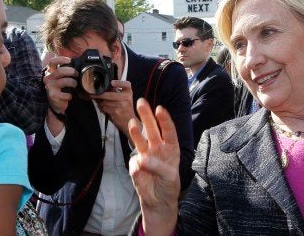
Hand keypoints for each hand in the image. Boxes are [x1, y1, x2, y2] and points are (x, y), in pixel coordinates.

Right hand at [42, 56, 76, 115]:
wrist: (55, 104)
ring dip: (73, 83)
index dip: (61, 59)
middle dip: (72, 71)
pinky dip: (70, 95)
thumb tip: (77, 64)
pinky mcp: (53, 95)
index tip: (69, 60)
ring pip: (65, 81)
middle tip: (76, 74)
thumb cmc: (60, 88)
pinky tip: (69, 96)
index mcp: (50, 71)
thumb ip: (65, 71)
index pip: (52, 62)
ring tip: (74, 85)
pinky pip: (66, 94)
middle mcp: (48, 78)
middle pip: (60, 71)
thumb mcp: (61, 78)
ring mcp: (49, 86)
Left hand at [91, 80, 134, 137]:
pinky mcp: (117, 112)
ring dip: (100, 103)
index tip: (112, 83)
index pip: (126, 85)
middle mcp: (127, 98)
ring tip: (101, 104)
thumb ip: (116, 91)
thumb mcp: (123, 98)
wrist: (129, 121)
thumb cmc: (124, 108)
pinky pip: (105, 108)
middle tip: (92, 95)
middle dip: (99, 95)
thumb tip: (102, 87)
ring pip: (105, 102)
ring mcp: (122, 105)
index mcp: (128, 92)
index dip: (118, 83)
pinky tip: (105, 109)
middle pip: (109, 94)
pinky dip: (102, 109)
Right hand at [128, 98, 178, 235]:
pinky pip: (134, 162)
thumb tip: (141, 159)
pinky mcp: (136, 166)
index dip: (164, 120)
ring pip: (140, 140)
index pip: (168, 131)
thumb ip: (157, 166)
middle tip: (141, 102)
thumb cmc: (169, 186)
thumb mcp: (169, 177)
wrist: (158, 202)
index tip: (160, 109)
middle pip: (151, 130)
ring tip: (132, 122)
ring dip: (136, 131)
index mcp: (171, 148)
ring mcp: (146, 155)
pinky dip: (136, 166)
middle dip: (146, 116)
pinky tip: (140, 173)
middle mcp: (158, 148)